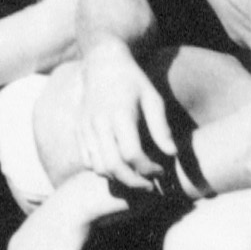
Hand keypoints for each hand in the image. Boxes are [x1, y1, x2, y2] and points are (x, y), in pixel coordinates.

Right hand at [76, 39, 171, 190]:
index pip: (132, 153)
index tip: (161, 171)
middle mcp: (98, 122)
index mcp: (119, 113)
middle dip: (134, 182)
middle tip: (150, 186)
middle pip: (113, 166)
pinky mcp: (78, 130)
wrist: (102, 63)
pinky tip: (118, 166)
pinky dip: (102, 170)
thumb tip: (171, 153)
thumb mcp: (152, 98)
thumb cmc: (133, 81)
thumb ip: (161, 127)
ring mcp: (85, 127)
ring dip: (118, 179)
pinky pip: (87, 161)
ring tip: (135, 178)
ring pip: (98, 167)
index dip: (148, 169)